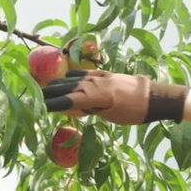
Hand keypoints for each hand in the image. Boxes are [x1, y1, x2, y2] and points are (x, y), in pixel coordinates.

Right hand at [41, 69, 188, 124]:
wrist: (154, 97)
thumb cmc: (134, 112)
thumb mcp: (111, 116)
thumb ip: (92, 109)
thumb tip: (76, 106)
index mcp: (95, 95)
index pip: (68, 99)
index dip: (53, 103)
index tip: (40, 106)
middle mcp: (94, 82)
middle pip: (67, 87)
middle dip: (51, 93)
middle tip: (36, 97)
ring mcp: (100, 76)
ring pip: (74, 79)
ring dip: (60, 84)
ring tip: (47, 88)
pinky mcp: (107, 74)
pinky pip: (85, 73)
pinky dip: (75, 77)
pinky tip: (69, 78)